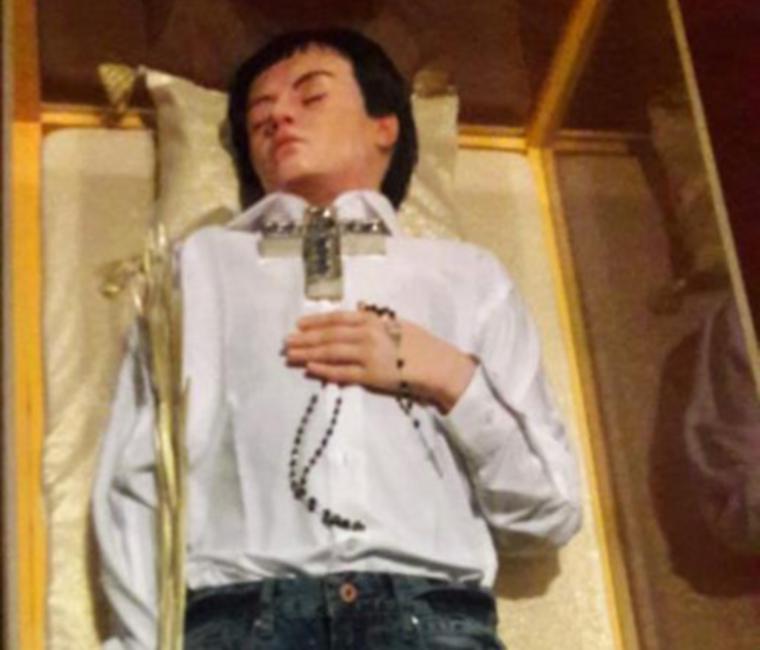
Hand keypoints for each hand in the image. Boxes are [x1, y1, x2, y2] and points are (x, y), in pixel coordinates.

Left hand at [285, 308, 475, 412]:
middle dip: (304, 339)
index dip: (316, 321)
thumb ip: (376, 318)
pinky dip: (324, 371)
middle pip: (328, 336)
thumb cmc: (422, 344)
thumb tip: (358, 310)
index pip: (338, 319)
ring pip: (330, 353)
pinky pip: (342, 373)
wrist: (439, 366)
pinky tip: (309, 369)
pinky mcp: (370, 376)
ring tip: (290, 355)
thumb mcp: (399, 323)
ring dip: (307, 354)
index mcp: (374, 320)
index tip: (298, 324)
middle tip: (285, 342)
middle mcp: (367, 335)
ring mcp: (367, 356)